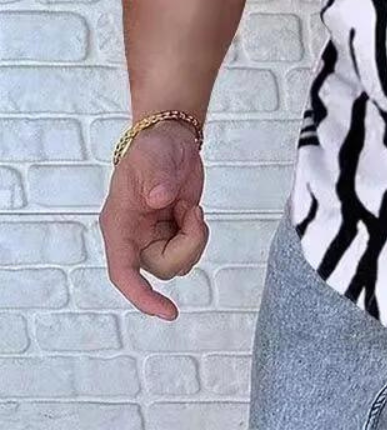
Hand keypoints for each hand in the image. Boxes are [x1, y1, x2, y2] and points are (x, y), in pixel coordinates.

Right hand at [99, 119, 208, 319]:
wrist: (170, 141)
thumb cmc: (153, 149)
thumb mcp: (154, 158)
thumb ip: (156, 178)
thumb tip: (160, 200)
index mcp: (120, 227)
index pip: (124, 272)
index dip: (143, 297)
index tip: (169, 313)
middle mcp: (134, 239)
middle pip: (164, 268)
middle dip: (187, 245)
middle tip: (193, 212)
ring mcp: (154, 238)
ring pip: (180, 262)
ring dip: (194, 238)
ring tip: (190, 207)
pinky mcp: (174, 233)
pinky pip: (190, 250)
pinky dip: (199, 233)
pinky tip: (193, 210)